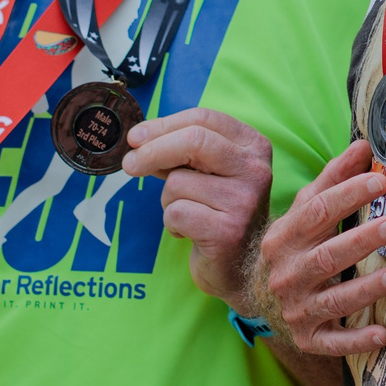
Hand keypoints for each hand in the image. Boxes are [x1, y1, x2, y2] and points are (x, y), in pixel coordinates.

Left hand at [124, 107, 272, 314]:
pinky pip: (175, 213)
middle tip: (129, 165)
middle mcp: (256, 170)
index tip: (135, 137)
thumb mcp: (208, 173)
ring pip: (178, 182)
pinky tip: (189, 233)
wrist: (244, 267)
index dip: (164, 124)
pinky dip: (172, 224)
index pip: (204, 119)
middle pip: (193, 140)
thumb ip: (182, 153)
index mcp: (254, 147)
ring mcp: (244, 201)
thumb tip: (139, 140)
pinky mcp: (227, 231)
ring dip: (168, 200)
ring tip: (187, 214)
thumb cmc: (220, 213)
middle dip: (152, 151)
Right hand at [258, 141, 385, 356]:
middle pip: (326, 256)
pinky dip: (356, 341)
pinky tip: (382, 334)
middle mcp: (288, 274)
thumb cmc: (292, 246)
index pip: (317, 213)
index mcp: (286, 237)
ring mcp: (296, 308)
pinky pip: (332, 342)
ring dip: (365, 289)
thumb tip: (364, 145)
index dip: (348, 195)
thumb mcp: (303, 212)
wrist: (255, 295)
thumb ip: (333, 179)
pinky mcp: (308, 337)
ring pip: (332, 300)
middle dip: (361, 241)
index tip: (380, 182)